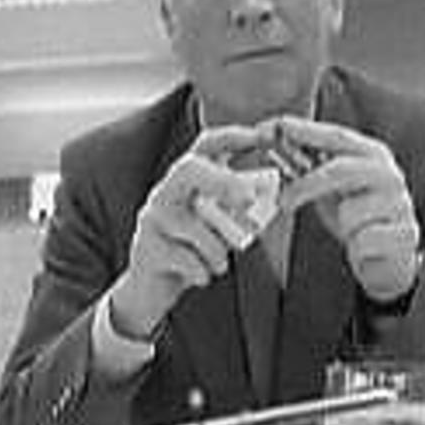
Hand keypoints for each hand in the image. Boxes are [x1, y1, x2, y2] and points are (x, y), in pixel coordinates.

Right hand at [107, 125, 267, 338]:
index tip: (262, 135)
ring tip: (218, 263)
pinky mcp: (148, 249)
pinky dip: (204, 273)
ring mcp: (153, 220)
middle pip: (189, 169)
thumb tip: (277, 195)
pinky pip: (189, 260)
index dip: (233, 136)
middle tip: (248, 199)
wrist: (149, 290)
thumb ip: (239, 210)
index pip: (205, 145)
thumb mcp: (217, 226)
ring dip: (219, 252)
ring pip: (196, 228)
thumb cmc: (191, 252)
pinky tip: (199, 275)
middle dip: (222, 181)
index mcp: (186, 181)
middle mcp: (165, 192)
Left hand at [273, 118, 420, 302]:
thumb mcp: (333, 192)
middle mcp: (389, 174)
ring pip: (350, 213)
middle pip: (341, 169)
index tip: (273, 127)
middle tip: (283, 201)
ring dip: (344, 229)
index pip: (336, 136)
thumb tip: (274, 151)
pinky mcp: (404, 236)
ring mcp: (400, 204)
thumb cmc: (359, 221)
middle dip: (306, 185)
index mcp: (372, 156)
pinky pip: (362, 243)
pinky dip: (358, 251)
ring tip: (354, 233)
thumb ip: (311, 172)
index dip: (303, 130)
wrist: (393, 261)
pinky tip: (367, 249)